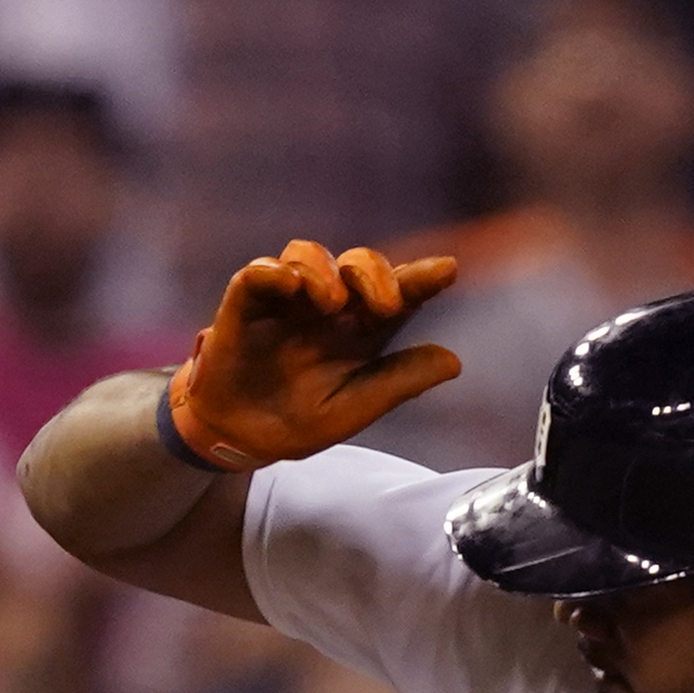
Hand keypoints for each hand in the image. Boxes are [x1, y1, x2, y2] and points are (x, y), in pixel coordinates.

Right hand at [166, 242, 461, 471]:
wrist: (240, 438)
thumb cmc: (298, 420)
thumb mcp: (353, 409)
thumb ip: (398, 383)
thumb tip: (454, 362)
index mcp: (361, 328)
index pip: (398, 292)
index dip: (424, 277)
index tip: (448, 270)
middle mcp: (327, 305)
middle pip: (358, 262)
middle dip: (375, 273)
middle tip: (385, 305)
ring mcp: (286, 300)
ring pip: (308, 253)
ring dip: (324, 269)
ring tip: (329, 302)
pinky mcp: (247, 303)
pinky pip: (258, 272)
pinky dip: (274, 271)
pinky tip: (289, 285)